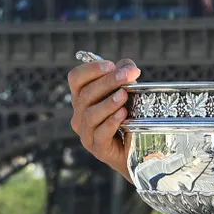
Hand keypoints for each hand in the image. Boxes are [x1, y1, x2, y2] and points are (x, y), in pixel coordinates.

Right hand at [68, 58, 140, 177]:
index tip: (110, 65)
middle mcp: (79, 113)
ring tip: (124, 95)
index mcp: (83, 96)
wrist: (138, 148)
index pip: (76, 78)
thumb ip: (126, 73)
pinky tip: (123, 114)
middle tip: (127, 76)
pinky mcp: (97, 148)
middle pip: (86, 94)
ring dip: (108, 103)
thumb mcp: (128, 89)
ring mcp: (86, 132)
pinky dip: (111, 122)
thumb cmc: (129, 114)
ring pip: (90, 114)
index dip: (90, 69)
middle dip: (108, 82)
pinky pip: (100, 133)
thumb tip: (128, 67)